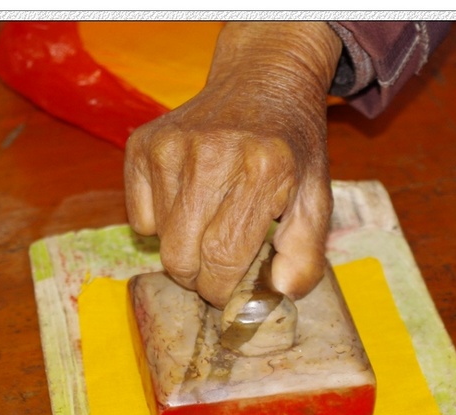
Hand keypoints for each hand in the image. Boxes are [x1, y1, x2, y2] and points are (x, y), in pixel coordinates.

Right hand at [124, 22, 342, 307]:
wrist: (262, 80)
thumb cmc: (290, 147)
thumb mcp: (315, 196)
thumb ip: (305, 251)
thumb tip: (280, 292)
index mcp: (263, 169)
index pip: (224, 257)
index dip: (223, 288)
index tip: (231, 289)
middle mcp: (211, 154)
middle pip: (182, 257)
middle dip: (200, 277)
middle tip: (219, 265)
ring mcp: (171, 146)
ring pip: (160, 241)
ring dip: (184, 249)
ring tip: (211, 224)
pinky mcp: (143, 144)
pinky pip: (140, 217)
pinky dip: (161, 224)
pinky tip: (190, 200)